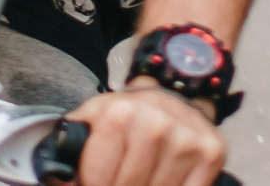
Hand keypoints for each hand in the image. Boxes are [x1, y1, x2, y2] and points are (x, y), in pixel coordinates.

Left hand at [70, 83, 228, 185]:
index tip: (92, 183)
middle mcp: (157, 124)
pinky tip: (162, 178)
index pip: (97, 181)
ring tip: (140, 177)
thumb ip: (69, 149)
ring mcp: (188, 139)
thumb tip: (57, 180)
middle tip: (117, 178)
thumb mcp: (91, 119)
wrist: (174, 92)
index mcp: (120, 115)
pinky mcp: (212, 151)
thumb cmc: (127, 116)